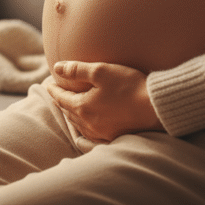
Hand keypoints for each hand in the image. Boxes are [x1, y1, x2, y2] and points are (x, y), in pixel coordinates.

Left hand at [47, 61, 164, 141]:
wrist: (155, 108)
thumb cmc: (128, 86)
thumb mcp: (100, 71)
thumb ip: (76, 69)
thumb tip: (56, 68)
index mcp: (83, 107)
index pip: (61, 98)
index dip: (53, 89)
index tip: (48, 83)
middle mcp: (89, 123)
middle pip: (68, 111)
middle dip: (61, 101)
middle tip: (56, 92)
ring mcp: (101, 133)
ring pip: (78, 123)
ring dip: (71, 113)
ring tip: (68, 105)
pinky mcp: (113, 137)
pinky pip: (91, 133)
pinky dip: (84, 125)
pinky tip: (87, 123)